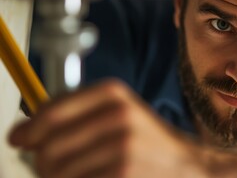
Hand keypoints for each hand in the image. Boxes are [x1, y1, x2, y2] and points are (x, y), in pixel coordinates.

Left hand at [9, 79, 202, 177]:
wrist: (188, 166)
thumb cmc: (149, 143)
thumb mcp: (118, 113)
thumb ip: (75, 115)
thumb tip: (22, 133)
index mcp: (113, 93)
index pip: (52, 111)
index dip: (30, 129)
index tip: (20, 139)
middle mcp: (118, 114)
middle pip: (49, 146)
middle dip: (44, 163)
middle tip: (56, 168)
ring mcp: (122, 145)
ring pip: (58, 172)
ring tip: (83, 175)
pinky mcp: (123, 173)